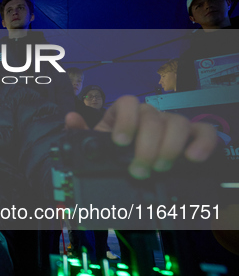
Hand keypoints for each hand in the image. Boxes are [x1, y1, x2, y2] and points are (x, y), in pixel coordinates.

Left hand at [65, 95, 216, 178]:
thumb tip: (70, 118)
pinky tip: (192, 158)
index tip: (120, 142)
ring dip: (170, 148)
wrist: (133, 173)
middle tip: (138, 171)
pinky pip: (205, 131)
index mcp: (125, 114)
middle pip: (153, 118)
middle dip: (146, 146)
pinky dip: (202, 143)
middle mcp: (150, 115)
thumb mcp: (95, 148)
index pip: (128, 102)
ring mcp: (173, 124)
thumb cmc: (114, 156)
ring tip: (160, 169)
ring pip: (178, 122)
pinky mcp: (194, 137)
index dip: (126, 120)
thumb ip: (80, 134)